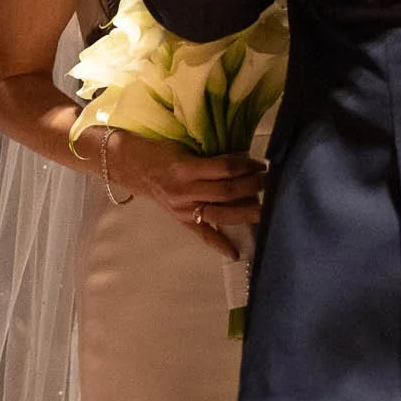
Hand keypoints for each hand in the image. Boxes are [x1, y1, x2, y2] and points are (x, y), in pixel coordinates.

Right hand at [96, 129, 265, 258]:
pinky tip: (235, 253)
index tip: (261, 164)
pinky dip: (219, 244)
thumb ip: (210, 157)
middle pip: (227, 192)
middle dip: (252, 186)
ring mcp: (183, 208)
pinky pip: (202, 234)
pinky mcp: (180, 220)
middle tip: (269, 181)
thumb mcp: (185, 147)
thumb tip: (243, 162)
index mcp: (186, 167)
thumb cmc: (159, 151)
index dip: (246, 166)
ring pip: (221, 214)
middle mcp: (185, 190)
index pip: (225, 168)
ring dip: (246, 211)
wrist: (131, 166)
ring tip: (264, 206)